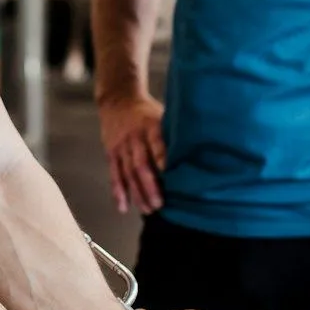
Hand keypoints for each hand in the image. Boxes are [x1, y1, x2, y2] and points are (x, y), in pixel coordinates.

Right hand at [99, 92, 165, 213]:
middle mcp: (134, 137)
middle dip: (149, 186)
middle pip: (141, 164)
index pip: (156, 143)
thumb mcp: (162, 113)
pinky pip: (114, 175)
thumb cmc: (147, 111)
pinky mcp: (111, 153)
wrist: (117, 99)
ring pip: (128, 173)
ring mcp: (121, 147)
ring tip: (147, 210)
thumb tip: (198, 152)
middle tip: (159, 204)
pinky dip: (118, 192)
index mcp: (150, 125)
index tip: (170, 174)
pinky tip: (123, 207)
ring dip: (137, 193)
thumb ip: (173, 132)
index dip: (162, 158)